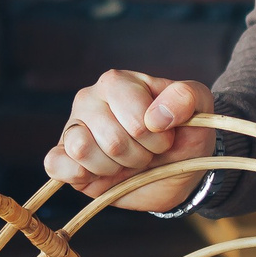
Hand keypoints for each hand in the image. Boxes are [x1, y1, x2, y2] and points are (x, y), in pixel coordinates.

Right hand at [42, 70, 216, 211]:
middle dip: (139, 156)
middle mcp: (89, 99)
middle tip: (147, 153)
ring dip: (114, 167)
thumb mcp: (199, 111)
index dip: (156, 137)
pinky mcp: (62, 157)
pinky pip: (56, 164)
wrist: (174, 168)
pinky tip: (101, 173)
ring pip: (82, 150)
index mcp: (118, 82)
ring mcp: (72, 127)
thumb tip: (157, 116)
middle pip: (112, 139)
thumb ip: (187, 98)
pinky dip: (82, 174)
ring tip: (126, 162)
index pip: (135, 117)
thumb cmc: (183, 134)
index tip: (166, 138)